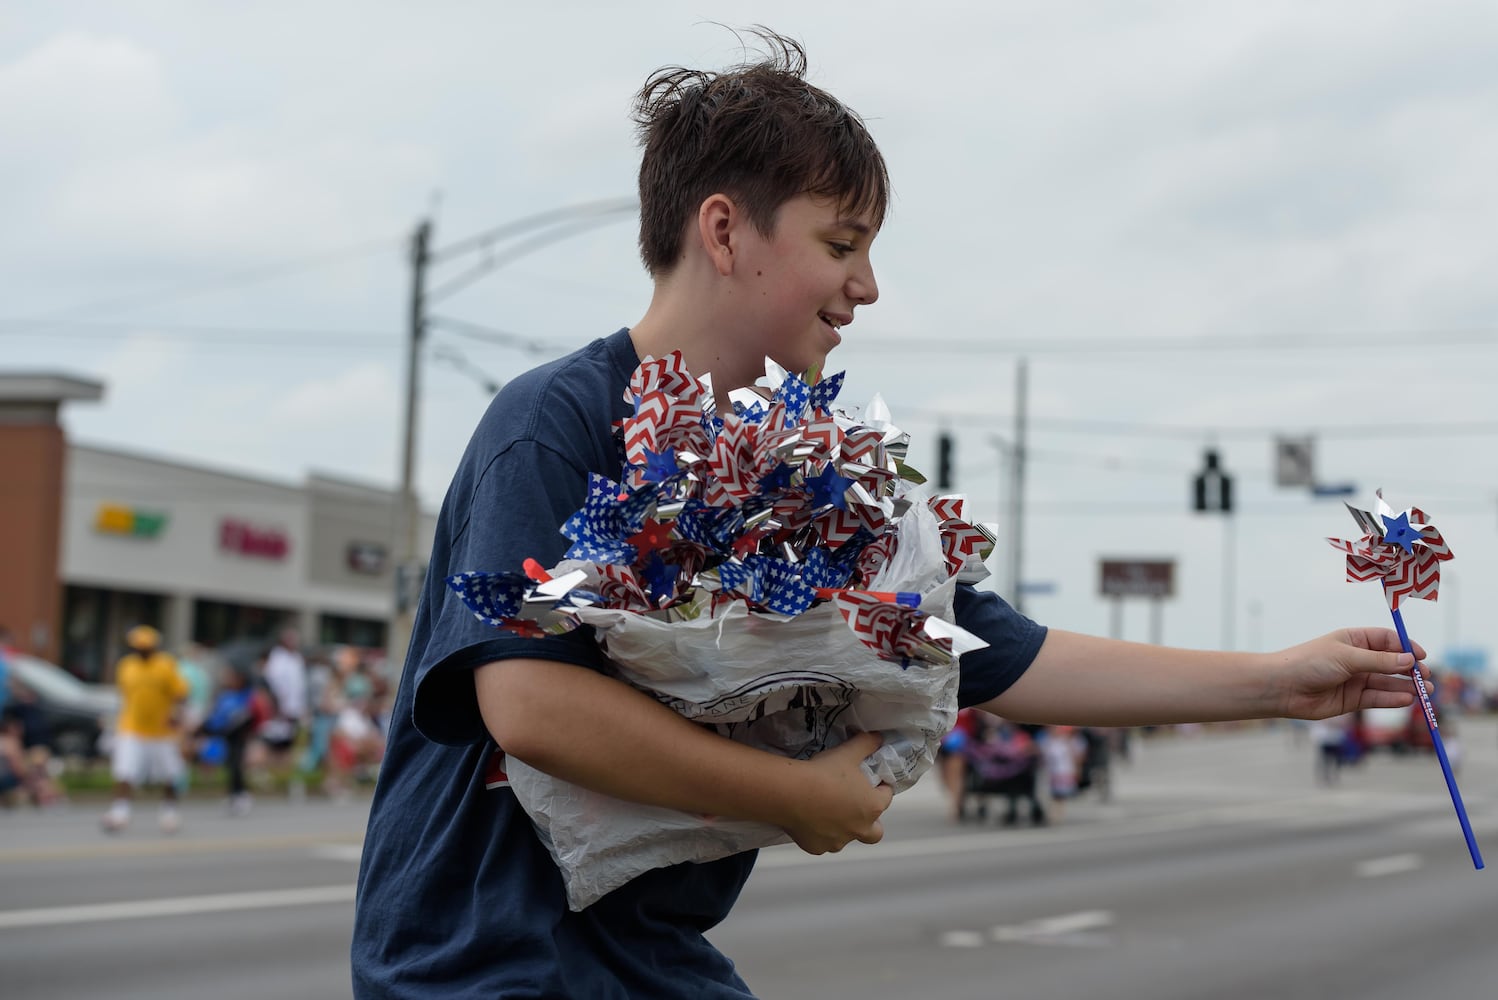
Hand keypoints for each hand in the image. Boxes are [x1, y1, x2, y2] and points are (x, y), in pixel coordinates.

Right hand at [781, 731, 893, 855]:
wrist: (791, 793)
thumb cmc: (824, 773)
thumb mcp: (849, 752)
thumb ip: (867, 743)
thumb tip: (878, 737)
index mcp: (872, 807)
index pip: (886, 797)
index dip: (879, 787)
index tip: (869, 781)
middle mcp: (859, 829)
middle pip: (875, 832)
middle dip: (869, 821)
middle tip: (854, 805)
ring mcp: (838, 842)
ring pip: (846, 838)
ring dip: (842, 828)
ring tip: (826, 810)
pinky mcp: (817, 848)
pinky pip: (822, 843)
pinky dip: (819, 834)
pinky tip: (808, 820)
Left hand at [1273, 627, 1427, 720]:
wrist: (1282, 687)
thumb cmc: (1310, 663)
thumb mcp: (1346, 657)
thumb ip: (1379, 661)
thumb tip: (1410, 661)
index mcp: (1354, 640)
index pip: (1387, 640)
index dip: (1406, 647)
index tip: (1422, 656)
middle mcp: (1357, 659)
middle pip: (1391, 663)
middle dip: (1411, 670)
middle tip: (1428, 677)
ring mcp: (1355, 680)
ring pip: (1387, 683)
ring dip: (1407, 687)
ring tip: (1426, 691)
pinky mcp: (1352, 700)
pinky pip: (1377, 698)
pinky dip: (1393, 699)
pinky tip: (1407, 699)